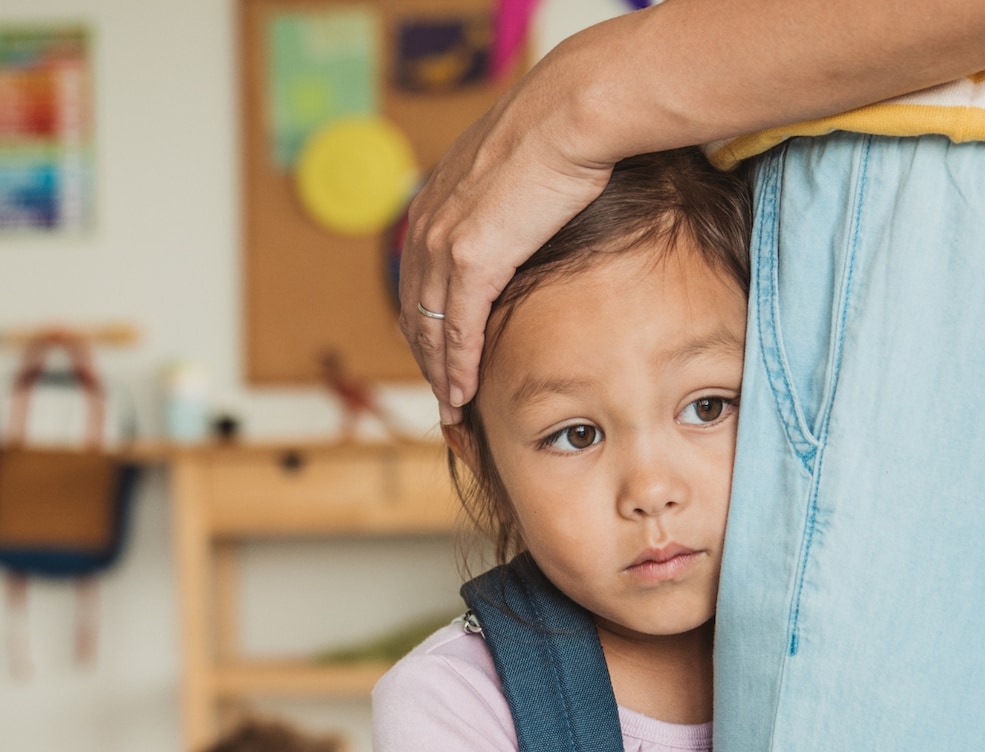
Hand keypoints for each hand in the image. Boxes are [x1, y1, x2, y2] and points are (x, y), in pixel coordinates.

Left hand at [398, 42, 619, 419]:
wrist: (571, 112)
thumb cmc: (558, 129)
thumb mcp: (511, 166)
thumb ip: (499, 197)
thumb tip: (521, 212)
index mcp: (432, 203)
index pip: (416, 281)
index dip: (424, 323)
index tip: (435, 354)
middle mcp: (426, 226)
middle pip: (413, 312)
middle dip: (425, 359)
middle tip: (440, 394)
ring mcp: (444, 245)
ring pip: (430, 329)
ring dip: (439, 374)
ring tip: (451, 407)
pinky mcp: (473, 261)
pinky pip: (458, 330)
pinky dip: (458, 368)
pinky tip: (462, 394)